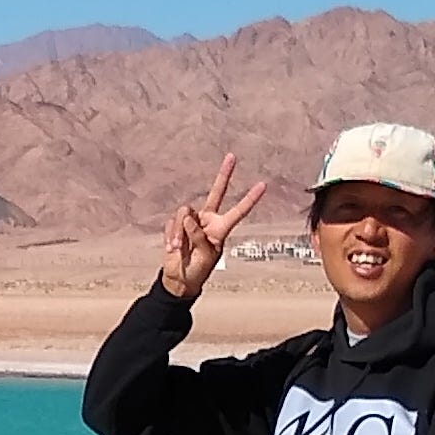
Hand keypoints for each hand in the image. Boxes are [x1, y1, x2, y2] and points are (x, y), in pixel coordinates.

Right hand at [159, 155, 272, 299]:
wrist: (178, 278)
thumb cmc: (198, 269)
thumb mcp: (205, 255)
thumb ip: (198, 235)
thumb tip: (188, 217)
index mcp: (221, 228)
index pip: (238, 211)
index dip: (249, 199)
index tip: (263, 185)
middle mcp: (208, 220)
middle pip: (216, 193)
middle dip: (224, 175)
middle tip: (232, 156)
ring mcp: (191, 221)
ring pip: (185, 212)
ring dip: (180, 231)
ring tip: (179, 248)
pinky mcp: (175, 225)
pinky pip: (172, 223)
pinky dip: (172, 236)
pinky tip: (173, 248)